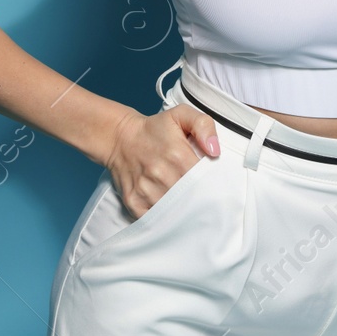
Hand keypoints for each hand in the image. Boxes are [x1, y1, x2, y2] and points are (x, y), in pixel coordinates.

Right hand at [103, 105, 219, 219]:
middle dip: (200, 200)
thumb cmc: (155, 129)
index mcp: (177, 155)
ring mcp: (146, 191)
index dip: (213, 185)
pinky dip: (165, 219)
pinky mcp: (134, 202)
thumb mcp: (181, 115)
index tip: (215, 186)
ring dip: (183, 211)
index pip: (205, 180)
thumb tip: (214, 151)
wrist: (121, 138)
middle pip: (191, 198)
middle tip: (204, 199)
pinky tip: (170, 210)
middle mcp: (161, 175)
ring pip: (175, 212)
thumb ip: (204, 125)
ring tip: (187, 203)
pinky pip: (156, 220)